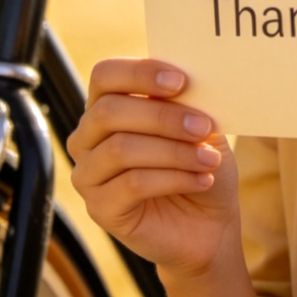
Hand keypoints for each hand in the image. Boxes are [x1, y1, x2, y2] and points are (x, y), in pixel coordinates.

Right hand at [67, 57, 240, 278]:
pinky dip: (173, 178)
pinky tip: (201, 180)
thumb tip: (189, 84)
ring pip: (121, 149)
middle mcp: (87, 137)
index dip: (139, 73)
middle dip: (162, 116)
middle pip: (109, 111)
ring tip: (209, 159)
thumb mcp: (200, 125)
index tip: (181, 81)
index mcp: (107, 105)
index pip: (104, 75)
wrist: (208, 222)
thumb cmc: (200, 162)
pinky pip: (132, 184)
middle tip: (204, 126)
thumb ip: (187, 102)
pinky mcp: (99, 208)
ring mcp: (88, 174)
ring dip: (173, 151)